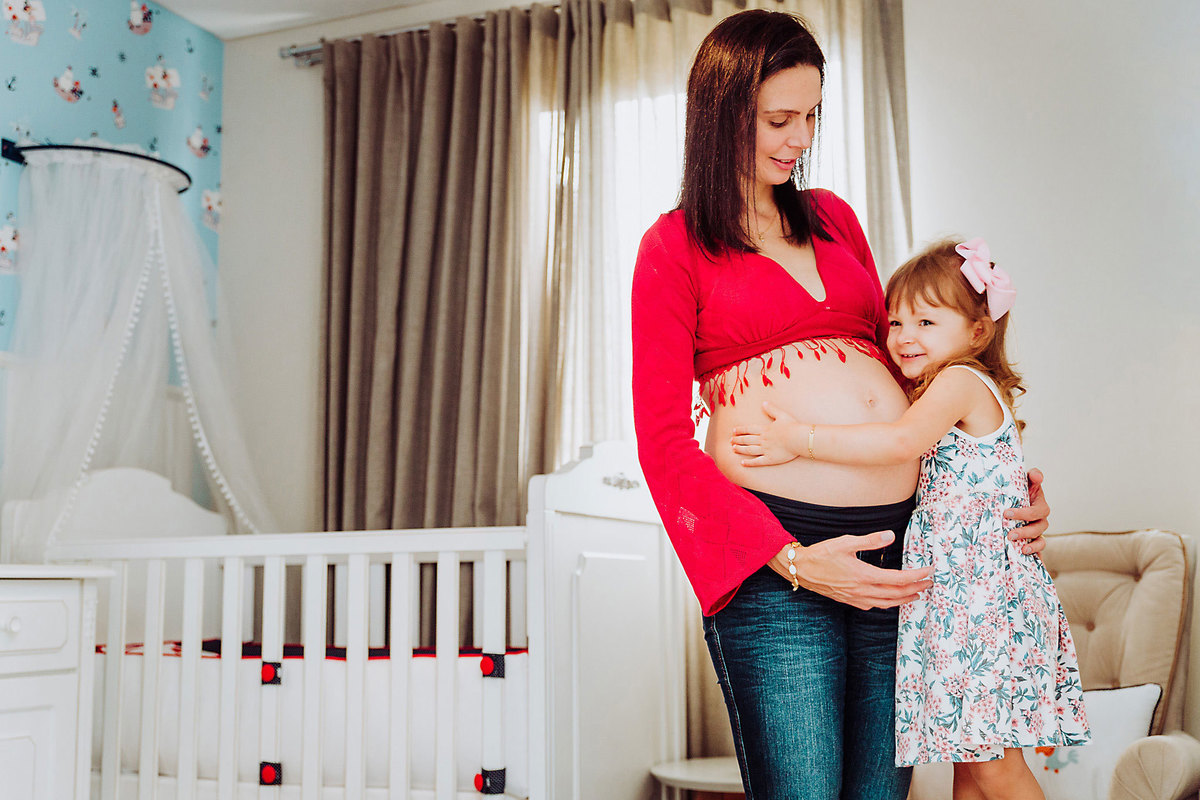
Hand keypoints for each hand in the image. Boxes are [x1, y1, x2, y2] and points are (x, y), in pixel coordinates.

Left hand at [731, 402, 803, 466]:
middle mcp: (762, 440)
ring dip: (740, 449)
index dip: (741, 430)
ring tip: (733, 449)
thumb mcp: (782, 415)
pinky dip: (749, 463)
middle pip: (747, 439)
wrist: (798, 439)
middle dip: (737, 440)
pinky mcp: (769, 459)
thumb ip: (772, 409)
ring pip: (749, 450)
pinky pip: (757, 461)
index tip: (734, 431)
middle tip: (730, 440)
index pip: (749, 429)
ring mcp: (765, 450)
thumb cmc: (792, 427)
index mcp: (765, 429)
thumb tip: (764, 403)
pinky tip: (743, 463)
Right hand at [767, 532, 932, 609]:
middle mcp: (862, 590)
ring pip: (887, 603)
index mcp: (864, 575)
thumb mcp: (845, 542)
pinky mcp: (850, 601)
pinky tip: (891, 599)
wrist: (801, 569)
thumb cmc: (821, 554)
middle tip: (930, 583)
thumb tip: (890, 536)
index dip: (917, 576)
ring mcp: (856, 598)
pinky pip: (874, 606)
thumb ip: (870, 541)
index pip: (899, 579)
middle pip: (897, 594)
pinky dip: (888, 603)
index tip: (929, 571)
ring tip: (917, 594)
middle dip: (916, 589)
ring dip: (905, 599)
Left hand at [1005, 467, 1048, 554]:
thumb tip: (1037, 475)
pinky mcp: (1033, 541)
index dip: (1024, 514)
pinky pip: (1038, 549)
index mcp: (1040, 505)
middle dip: (1024, 531)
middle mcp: (1040, 519)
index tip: (1006, 513)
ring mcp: (1037, 531)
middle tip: (1009, 534)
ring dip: (1030, 544)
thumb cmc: (1019, 490)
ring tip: (1018, 546)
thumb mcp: (1025, 481)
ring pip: (1039, 539)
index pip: (1038, 511)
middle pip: (1039, 527)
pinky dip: (1034, 553)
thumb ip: (1032, 476)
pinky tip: (1023, 554)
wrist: (1011, 500)